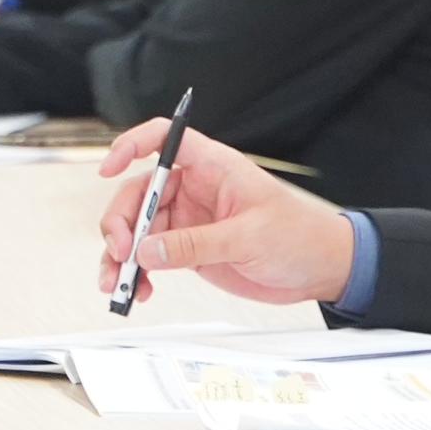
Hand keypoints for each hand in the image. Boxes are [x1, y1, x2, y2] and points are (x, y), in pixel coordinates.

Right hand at [96, 121, 354, 306]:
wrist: (321, 268)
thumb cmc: (300, 236)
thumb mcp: (249, 237)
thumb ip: (196, 244)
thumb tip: (148, 250)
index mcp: (215, 168)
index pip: (165, 139)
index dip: (132, 145)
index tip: (109, 167)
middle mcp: (197, 189)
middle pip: (139, 193)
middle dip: (121, 222)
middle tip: (122, 252)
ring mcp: (190, 220)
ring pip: (138, 229)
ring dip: (120, 255)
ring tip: (120, 283)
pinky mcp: (190, 249)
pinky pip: (151, 256)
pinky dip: (138, 273)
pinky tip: (139, 290)